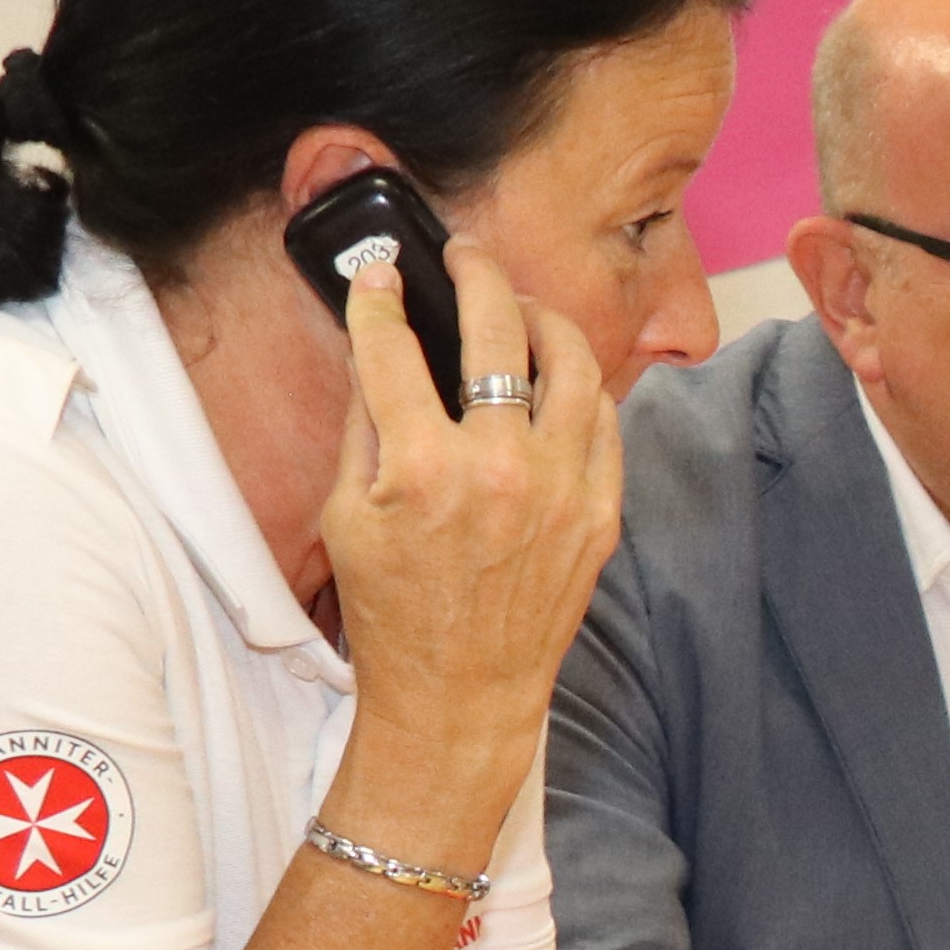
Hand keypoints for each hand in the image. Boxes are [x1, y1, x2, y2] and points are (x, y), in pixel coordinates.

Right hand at [316, 241, 624, 749]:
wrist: (460, 692)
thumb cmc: (393, 609)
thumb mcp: (346, 513)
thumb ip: (365, 420)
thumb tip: (377, 342)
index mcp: (422, 468)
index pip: (394, 344)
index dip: (380, 295)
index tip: (379, 273)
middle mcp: (501, 470)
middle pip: (497, 328)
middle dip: (476, 273)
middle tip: (466, 256)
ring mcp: (561, 491)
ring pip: (572, 364)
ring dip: (545, 321)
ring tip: (521, 311)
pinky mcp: (599, 514)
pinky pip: (603, 422)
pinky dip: (579, 387)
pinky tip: (555, 377)